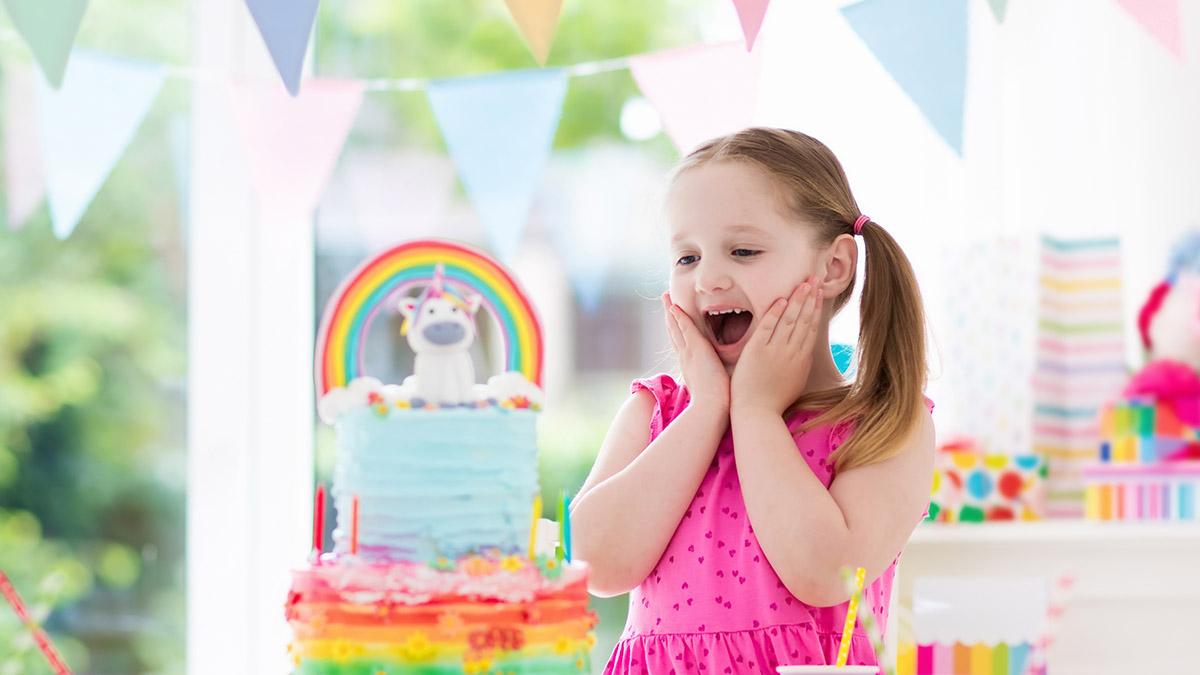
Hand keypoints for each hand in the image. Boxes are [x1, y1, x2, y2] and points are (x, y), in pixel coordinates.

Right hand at [662, 293, 729, 414]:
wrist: (711, 410)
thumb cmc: (717, 406)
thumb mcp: (714, 391)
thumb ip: (716, 384)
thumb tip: (723, 386)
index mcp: (691, 368)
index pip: (683, 347)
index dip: (678, 334)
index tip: (675, 324)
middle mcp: (686, 358)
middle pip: (675, 334)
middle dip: (670, 319)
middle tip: (666, 304)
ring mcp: (689, 352)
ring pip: (676, 327)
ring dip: (671, 312)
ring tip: (666, 298)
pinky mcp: (696, 348)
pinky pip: (684, 327)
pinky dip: (679, 316)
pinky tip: (675, 306)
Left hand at [731, 277, 823, 416]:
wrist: (757, 413)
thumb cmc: (774, 401)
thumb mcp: (796, 380)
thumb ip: (800, 363)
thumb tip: (804, 349)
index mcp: (802, 360)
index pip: (811, 327)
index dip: (816, 308)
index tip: (819, 292)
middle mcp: (792, 352)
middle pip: (804, 319)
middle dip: (810, 297)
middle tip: (815, 278)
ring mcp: (775, 351)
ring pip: (790, 320)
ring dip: (798, 300)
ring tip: (804, 283)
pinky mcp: (757, 351)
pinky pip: (768, 327)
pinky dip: (775, 313)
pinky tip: (782, 300)